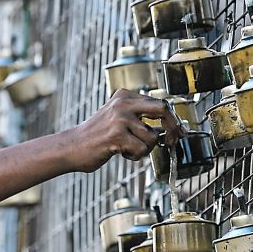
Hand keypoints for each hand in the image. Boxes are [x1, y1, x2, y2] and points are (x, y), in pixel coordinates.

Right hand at [61, 89, 183, 172]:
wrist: (72, 147)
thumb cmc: (97, 136)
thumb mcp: (118, 118)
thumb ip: (140, 118)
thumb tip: (170, 128)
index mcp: (125, 95)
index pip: (159, 102)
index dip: (173, 118)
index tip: (180, 131)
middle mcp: (124, 103)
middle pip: (163, 109)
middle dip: (173, 127)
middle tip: (172, 141)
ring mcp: (120, 118)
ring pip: (152, 137)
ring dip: (143, 149)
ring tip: (127, 148)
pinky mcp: (117, 135)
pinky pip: (142, 149)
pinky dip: (135, 156)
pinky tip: (121, 153)